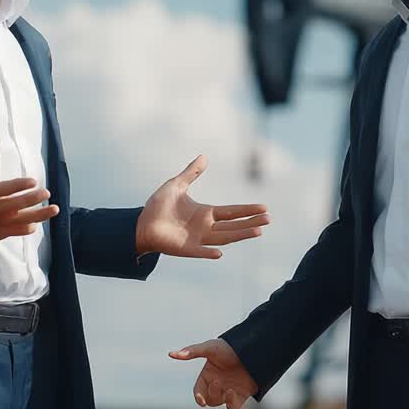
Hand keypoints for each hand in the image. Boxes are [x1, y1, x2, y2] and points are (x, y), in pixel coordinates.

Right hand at [0, 133, 57, 239]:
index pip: (1, 190)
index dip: (17, 186)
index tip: (33, 180)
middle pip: (13, 206)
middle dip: (31, 199)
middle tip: (46, 192)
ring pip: (18, 222)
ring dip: (38, 216)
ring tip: (54, 209)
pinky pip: (15, 232)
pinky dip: (27, 228)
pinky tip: (38, 222)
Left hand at [134, 155, 268, 258]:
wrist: (140, 223)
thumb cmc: (158, 206)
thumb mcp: (176, 185)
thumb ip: (191, 173)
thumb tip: (204, 156)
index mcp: (206, 213)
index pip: (232, 211)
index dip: (247, 210)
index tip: (264, 207)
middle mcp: (205, 227)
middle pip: (234, 225)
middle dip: (251, 222)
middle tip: (269, 219)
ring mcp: (197, 239)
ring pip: (224, 238)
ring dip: (240, 235)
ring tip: (258, 231)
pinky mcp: (186, 249)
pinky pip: (200, 252)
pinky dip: (209, 252)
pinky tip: (220, 252)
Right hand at [169, 339, 258, 408]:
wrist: (255, 348)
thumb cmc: (230, 347)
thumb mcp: (210, 348)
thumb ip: (192, 352)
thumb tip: (171, 354)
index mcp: (208, 375)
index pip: (198, 391)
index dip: (198, 397)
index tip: (201, 400)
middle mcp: (217, 384)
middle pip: (208, 399)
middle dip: (211, 394)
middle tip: (218, 382)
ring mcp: (229, 389)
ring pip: (219, 403)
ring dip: (221, 398)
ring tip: (229, 389)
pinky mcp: (241, 395)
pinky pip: (232, 407)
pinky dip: (231, 404)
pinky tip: (233, 393)